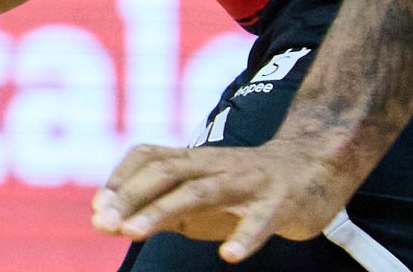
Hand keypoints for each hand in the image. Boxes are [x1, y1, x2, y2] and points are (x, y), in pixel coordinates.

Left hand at [94, 137, 361, 262]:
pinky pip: (261, 219)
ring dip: (162, 210)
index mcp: (194, 161)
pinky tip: (229, 256)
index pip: (149, 157)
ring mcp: (247, 182)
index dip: (121, 179)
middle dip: (130, 196)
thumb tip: (114, 223)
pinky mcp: (280, 202)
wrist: (315, 165)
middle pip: (165, 172)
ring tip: (132, 233)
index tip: (98, 208)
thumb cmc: (246, 185)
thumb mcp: (201, 193)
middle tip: (103, 224)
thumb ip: (163, 208)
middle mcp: (214, 165)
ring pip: (200, 191)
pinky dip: (245, 236)